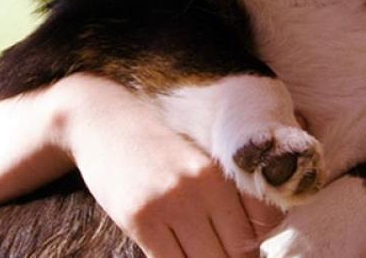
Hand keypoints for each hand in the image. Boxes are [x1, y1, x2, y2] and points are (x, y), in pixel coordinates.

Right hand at [51, 73, 282, 257]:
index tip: (244, 246)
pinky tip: (173, 252)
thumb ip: (223, 193)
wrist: (101, 121)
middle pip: (237, 250)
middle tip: (217, 250)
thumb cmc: (154, 145)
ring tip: (195, 251)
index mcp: (221, 170)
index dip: (255, 244)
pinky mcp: (140, 220)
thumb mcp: (196, 159)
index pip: (263, 224)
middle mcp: (200, 186)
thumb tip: (250, 239)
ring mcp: (169, 204)